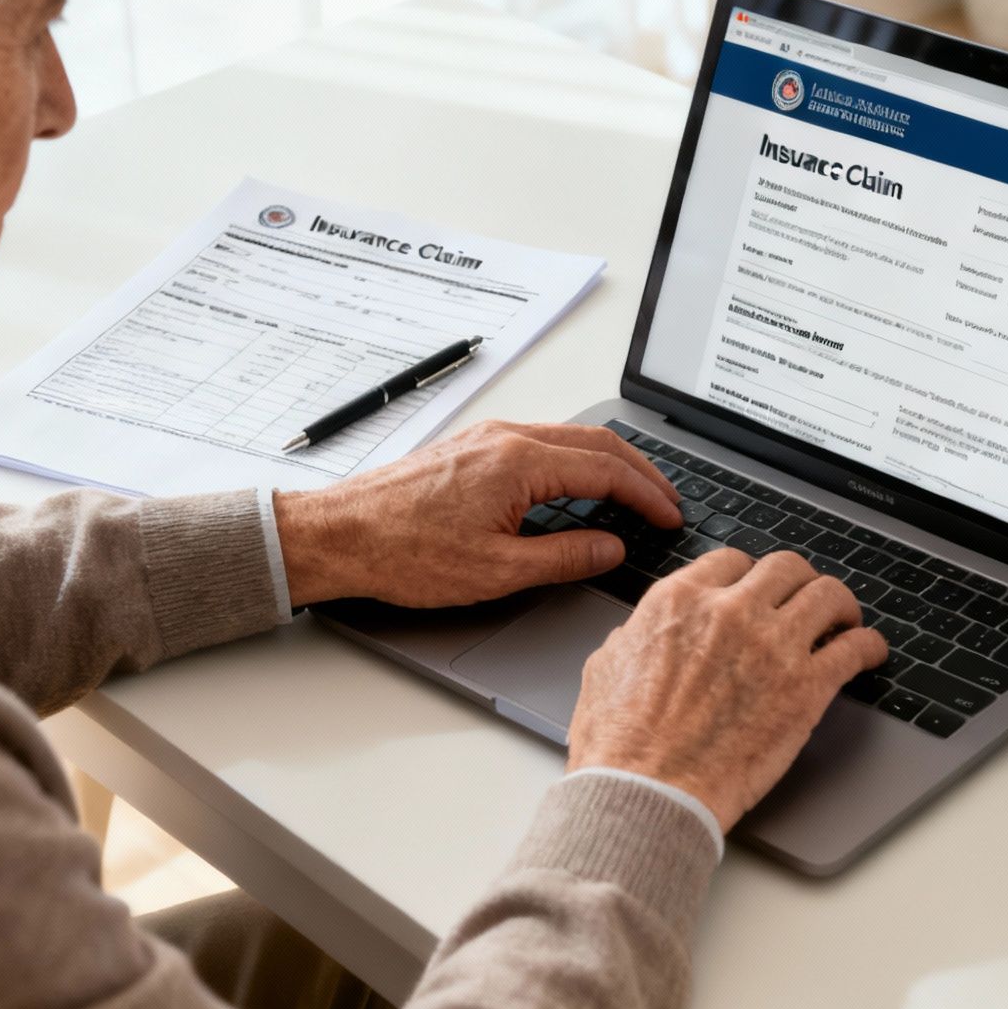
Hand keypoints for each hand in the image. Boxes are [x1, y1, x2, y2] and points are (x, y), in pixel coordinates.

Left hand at [274, 420, 682, 607]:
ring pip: (567, 438)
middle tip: (667, 500)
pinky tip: (576, 487)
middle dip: (640, 470)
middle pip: (595, 441)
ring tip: (632, 493)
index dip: (648, 495)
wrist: (337, 535)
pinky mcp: (470, 447)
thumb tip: (610, 548)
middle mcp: (505, 437)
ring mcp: (486, 437)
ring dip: (607, 463)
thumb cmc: (402, 553)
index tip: (670, 517)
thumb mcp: (496, 571)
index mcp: (518, 462)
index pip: (606, 470)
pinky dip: (574, 461)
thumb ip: (564, 558)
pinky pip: (539, 443)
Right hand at [567, 549, 887, 831]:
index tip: (758, 591)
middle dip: (797, 582)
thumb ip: (636, 636)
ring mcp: (773, 646)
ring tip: (844, 621)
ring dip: (839, 605)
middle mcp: (730, 611)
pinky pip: (855, 647)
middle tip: (804, 601)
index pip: (731, 561)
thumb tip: (642, 633)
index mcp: (680, 601)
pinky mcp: (806, 688)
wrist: (646, 791)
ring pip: (828, 594)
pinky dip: (868, 645)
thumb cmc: (620, 744)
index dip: (749, 576)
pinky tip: (869, 652)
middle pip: (786, 567)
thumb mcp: (606, 668)